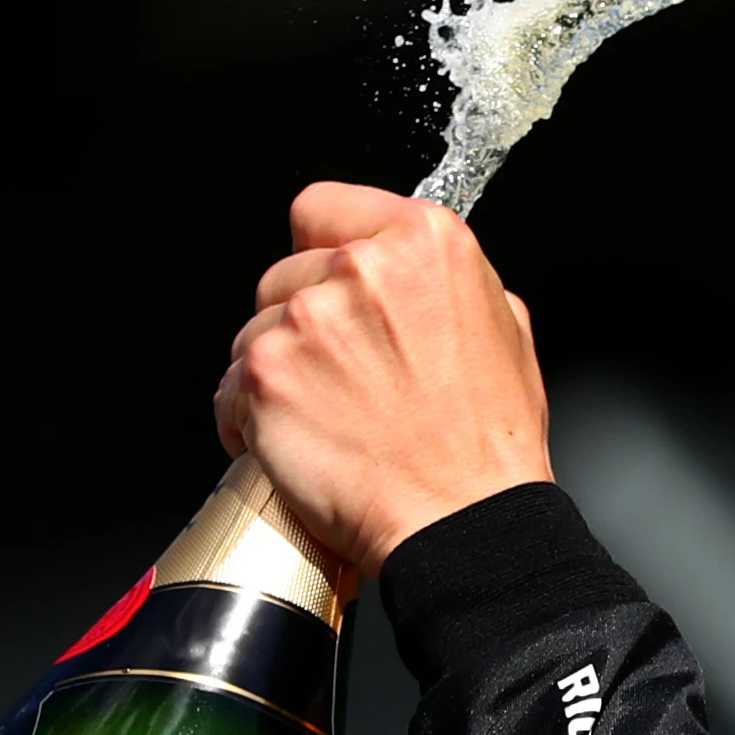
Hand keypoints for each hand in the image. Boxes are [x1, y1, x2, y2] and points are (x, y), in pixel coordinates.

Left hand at [216, 183, 551, 576]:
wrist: (462, 525)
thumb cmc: (487, 449)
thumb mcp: (507, 332)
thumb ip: (448, 284)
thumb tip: (414, 276)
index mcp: (426, 242)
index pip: (323, 209)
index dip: (324, 253)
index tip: (332, 288)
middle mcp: (362, 268)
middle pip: (285, 273)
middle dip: (304, 322)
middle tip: (345, 377)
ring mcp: (307, 320)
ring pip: (253, 329)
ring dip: (278, 372)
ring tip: (328, 418)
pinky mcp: (265, 375)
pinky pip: (228, 388)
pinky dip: (249, 419)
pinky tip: (299, 444)